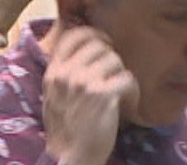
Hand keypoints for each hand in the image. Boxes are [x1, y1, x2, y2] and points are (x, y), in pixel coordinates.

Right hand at [40, 19, 139, 164]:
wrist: (71, 158)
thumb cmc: (66, 129)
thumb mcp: (55, 96)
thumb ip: (65, 72)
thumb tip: (86, 47)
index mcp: (53, 73)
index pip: (72, 36)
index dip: (92, 34)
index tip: (103, 42)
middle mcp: (67, 74)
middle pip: (99, 46)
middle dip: (111, 59)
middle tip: (114, 76)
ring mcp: (84, 83)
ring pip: (116, 60)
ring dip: (122, 76)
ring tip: (119, 94)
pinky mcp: (103, 95)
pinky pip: (128, 79)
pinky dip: (133, 92)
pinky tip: (128, 105)